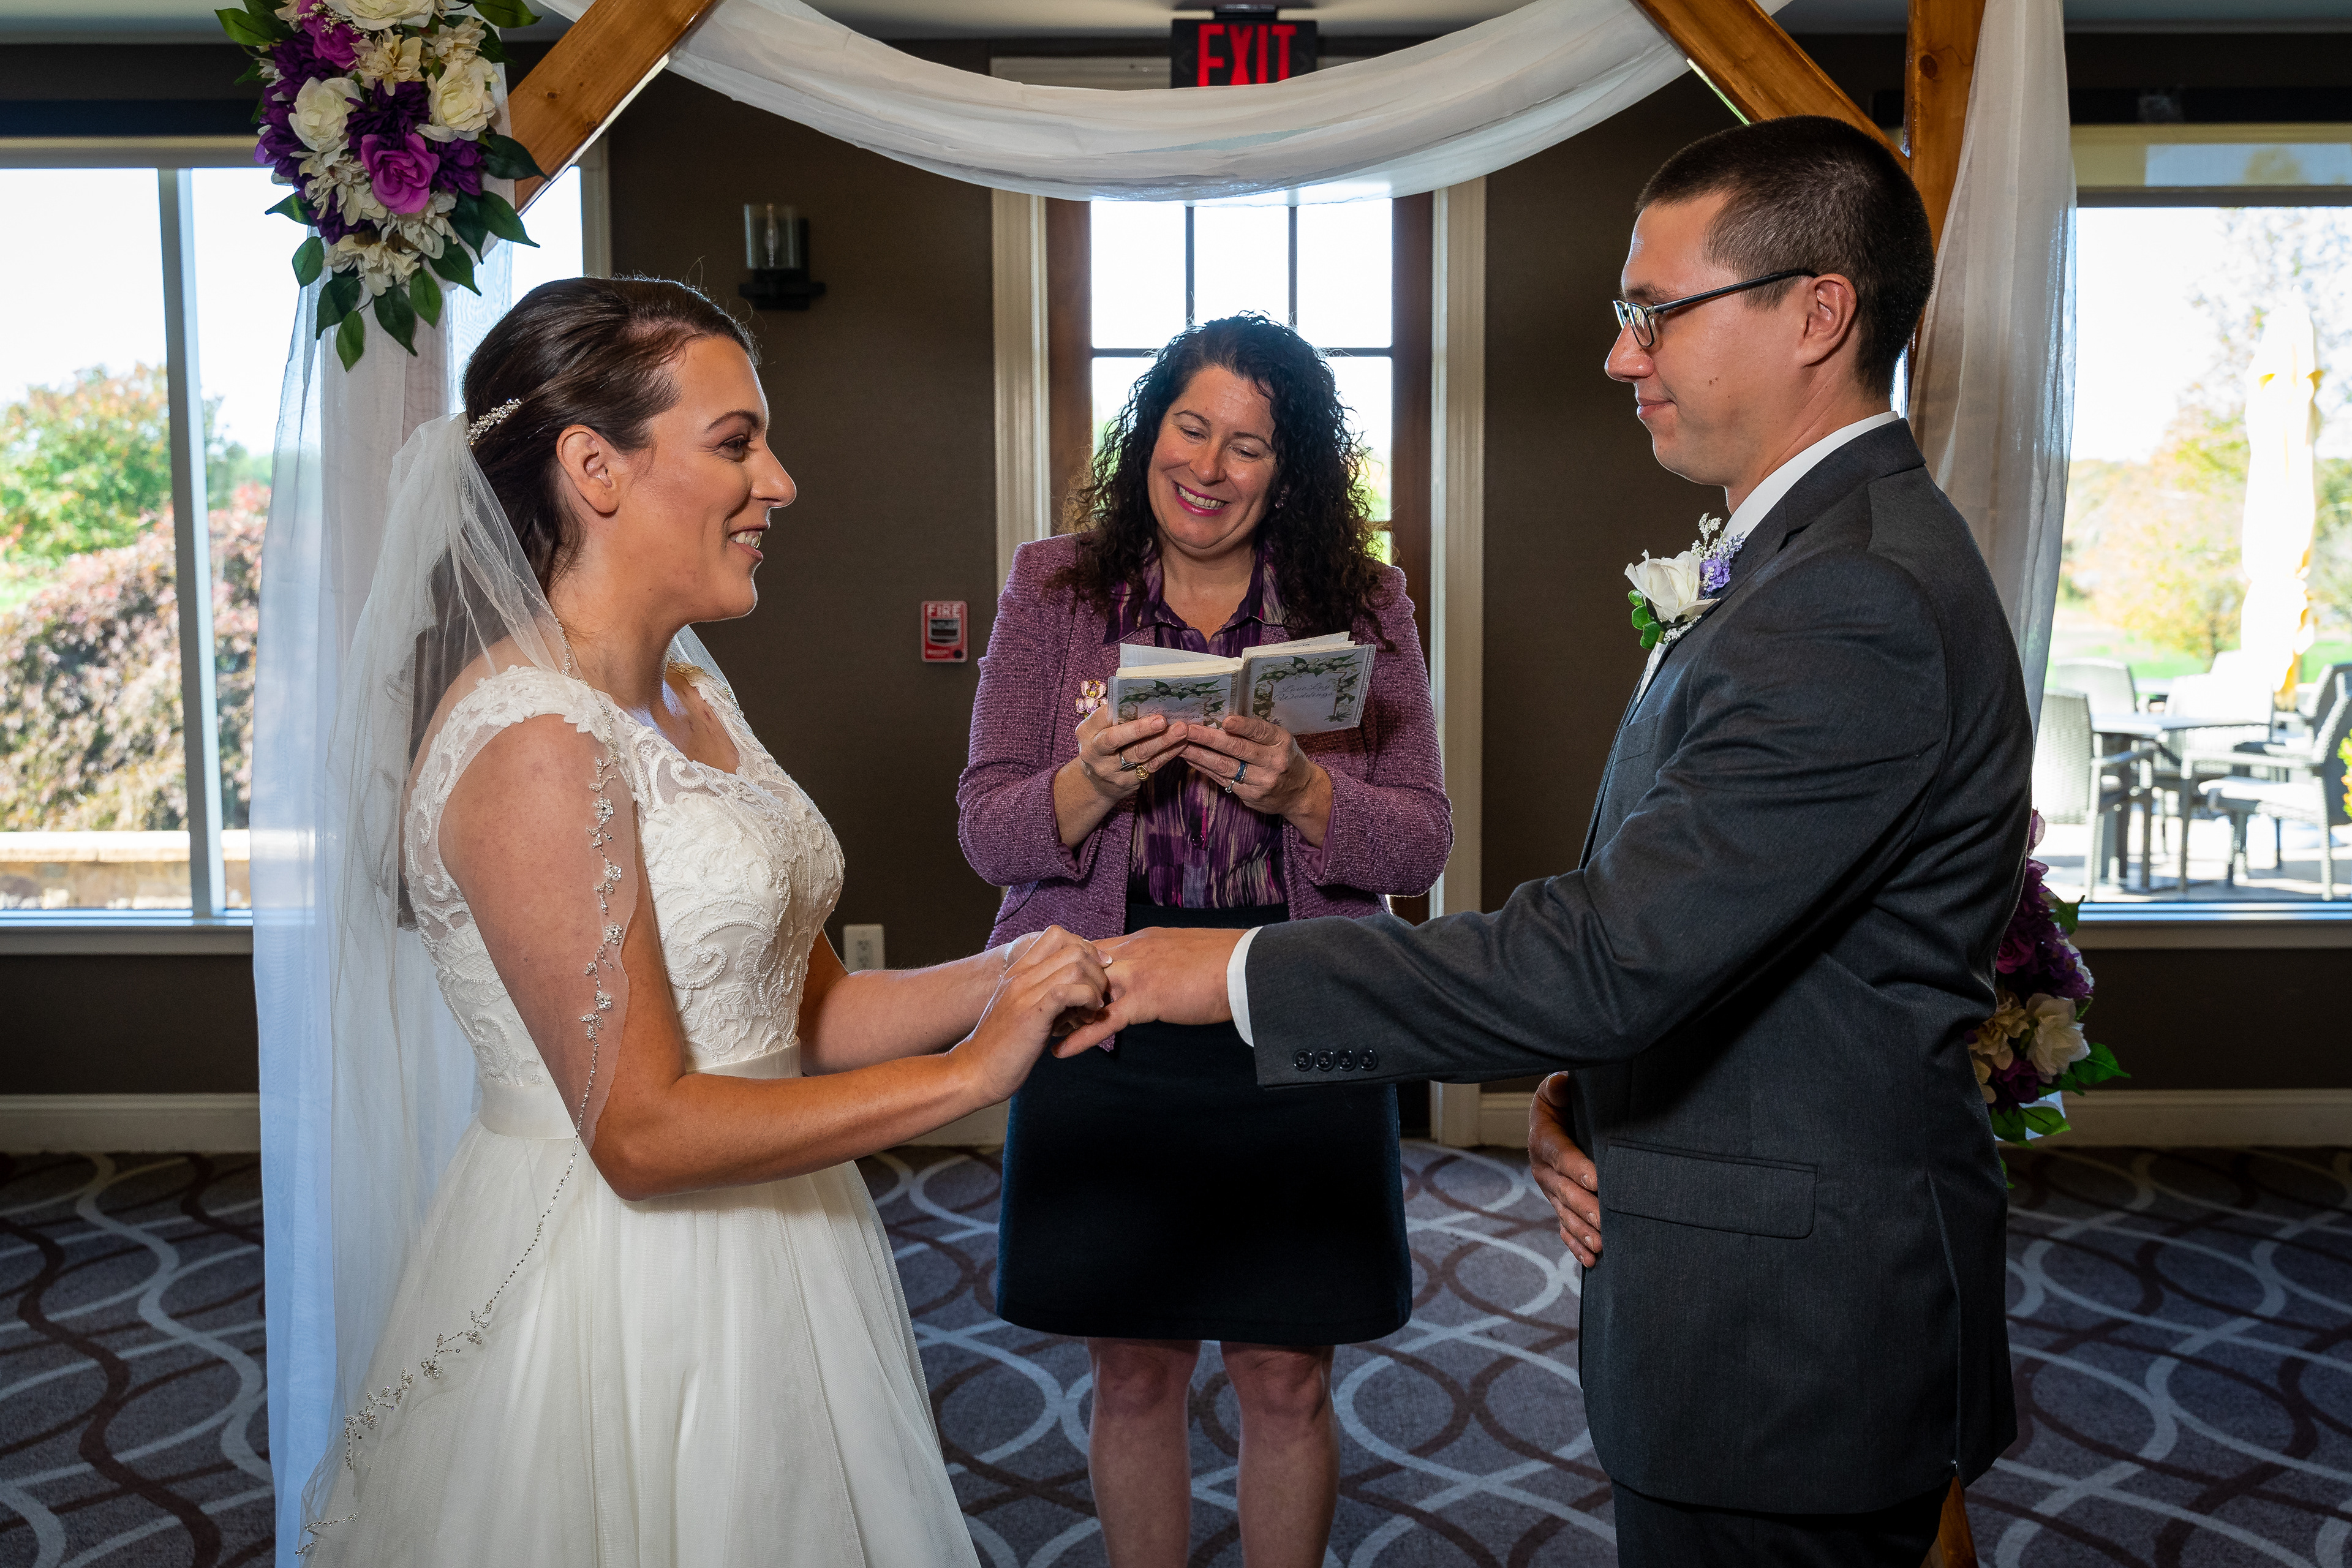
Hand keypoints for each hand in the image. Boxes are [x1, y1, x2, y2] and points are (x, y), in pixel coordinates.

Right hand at [953, 926, 1108, 1101]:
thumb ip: (1044, 993)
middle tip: (1098, 996)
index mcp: (1018, 972)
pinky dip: (1087, 1001)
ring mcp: (1024, 993)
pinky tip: (1087, 1017)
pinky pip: (1068, 991)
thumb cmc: (1003, 1046)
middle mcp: (1021, 976)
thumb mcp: (1022, 1010)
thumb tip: (1077, 988)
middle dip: (1096, 971)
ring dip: (1094, 987)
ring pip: (1075, 966)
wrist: (975, 1071)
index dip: (1085, 950)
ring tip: (1092, 1010)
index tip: (1094, 975)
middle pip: (1074, 948)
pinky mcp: (1031, 1014)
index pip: (1057, 934)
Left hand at [1054, 925, 1240, 1054]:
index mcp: (1140, 941)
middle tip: (1041, 1010)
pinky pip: (1104, 1020)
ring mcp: (1137, 974)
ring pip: (1085, 993)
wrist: (1246, 967)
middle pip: (1080, 969)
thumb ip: (1159, 962)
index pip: (1093, 951)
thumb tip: (1154, 974)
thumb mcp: (1182, 955)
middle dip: (1059, 990)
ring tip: (1043, 1032)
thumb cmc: (1223, 962)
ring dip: (1063, 1014)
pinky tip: (1062, 1052)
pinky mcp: (1146, 999)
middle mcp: (1132, 953)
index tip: (1056, 984)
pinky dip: (1080, 1038)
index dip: (1072, 970)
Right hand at [1072, 705, 1189, 804]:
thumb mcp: (1099, 730)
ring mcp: (1108, 771)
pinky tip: (1180, 744)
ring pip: (1138, 754)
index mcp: (1086, 732)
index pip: (1102, 717)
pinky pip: (1150, 766)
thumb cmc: (1103, 746)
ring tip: (1181, 730)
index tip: (1144, 702)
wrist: (1095, 783)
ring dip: (1162, 741)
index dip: (1122, 709)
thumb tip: (1149, 699)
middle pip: (1116, 739)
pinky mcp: (1126, 782)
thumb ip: (1115, 718)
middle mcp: (1093, 752)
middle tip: (1163, 720)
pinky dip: (1167, 754)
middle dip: (1141, 729)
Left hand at [1177, 714, 1328, 827]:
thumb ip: (1257, 732)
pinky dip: (1205, 769)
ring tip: (1181, 745)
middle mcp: (1273, 762)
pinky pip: (1223, 780)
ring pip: (1226, 767)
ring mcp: (1261, 781)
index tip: (1225, 721)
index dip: (1243, 727)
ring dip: (1200, 755)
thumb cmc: (1285, 758)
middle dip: (1209, 739)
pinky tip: (1191, 760)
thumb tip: (1221, 720)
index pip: (1260, 732)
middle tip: (1188, 730)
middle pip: (1238, 749)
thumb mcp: (1280, 740)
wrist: (1300, 793)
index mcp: (1281, 742)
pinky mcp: (1250, 796)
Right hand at [1529, 1073, 1601, 1266]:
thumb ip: (1558, 1087)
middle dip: (1585, 1208)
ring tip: (1602, 1246)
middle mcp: (1543, 1170)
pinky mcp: (1558, 1204)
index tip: (1599, 1181)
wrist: (1552, 1118)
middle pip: (1565, 1191)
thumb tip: (1562, 1083)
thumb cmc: (1562, 1100)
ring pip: (1565, 1214)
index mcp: (1543, 1140)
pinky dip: (1576, 1244)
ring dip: (1583, 1231)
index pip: (1562, 1156)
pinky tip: (1591, 1260)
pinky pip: (1564, 1227)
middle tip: (1605, 1222)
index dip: (1579, 1169)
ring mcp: (1551, 1191)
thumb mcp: (1556, 1088)